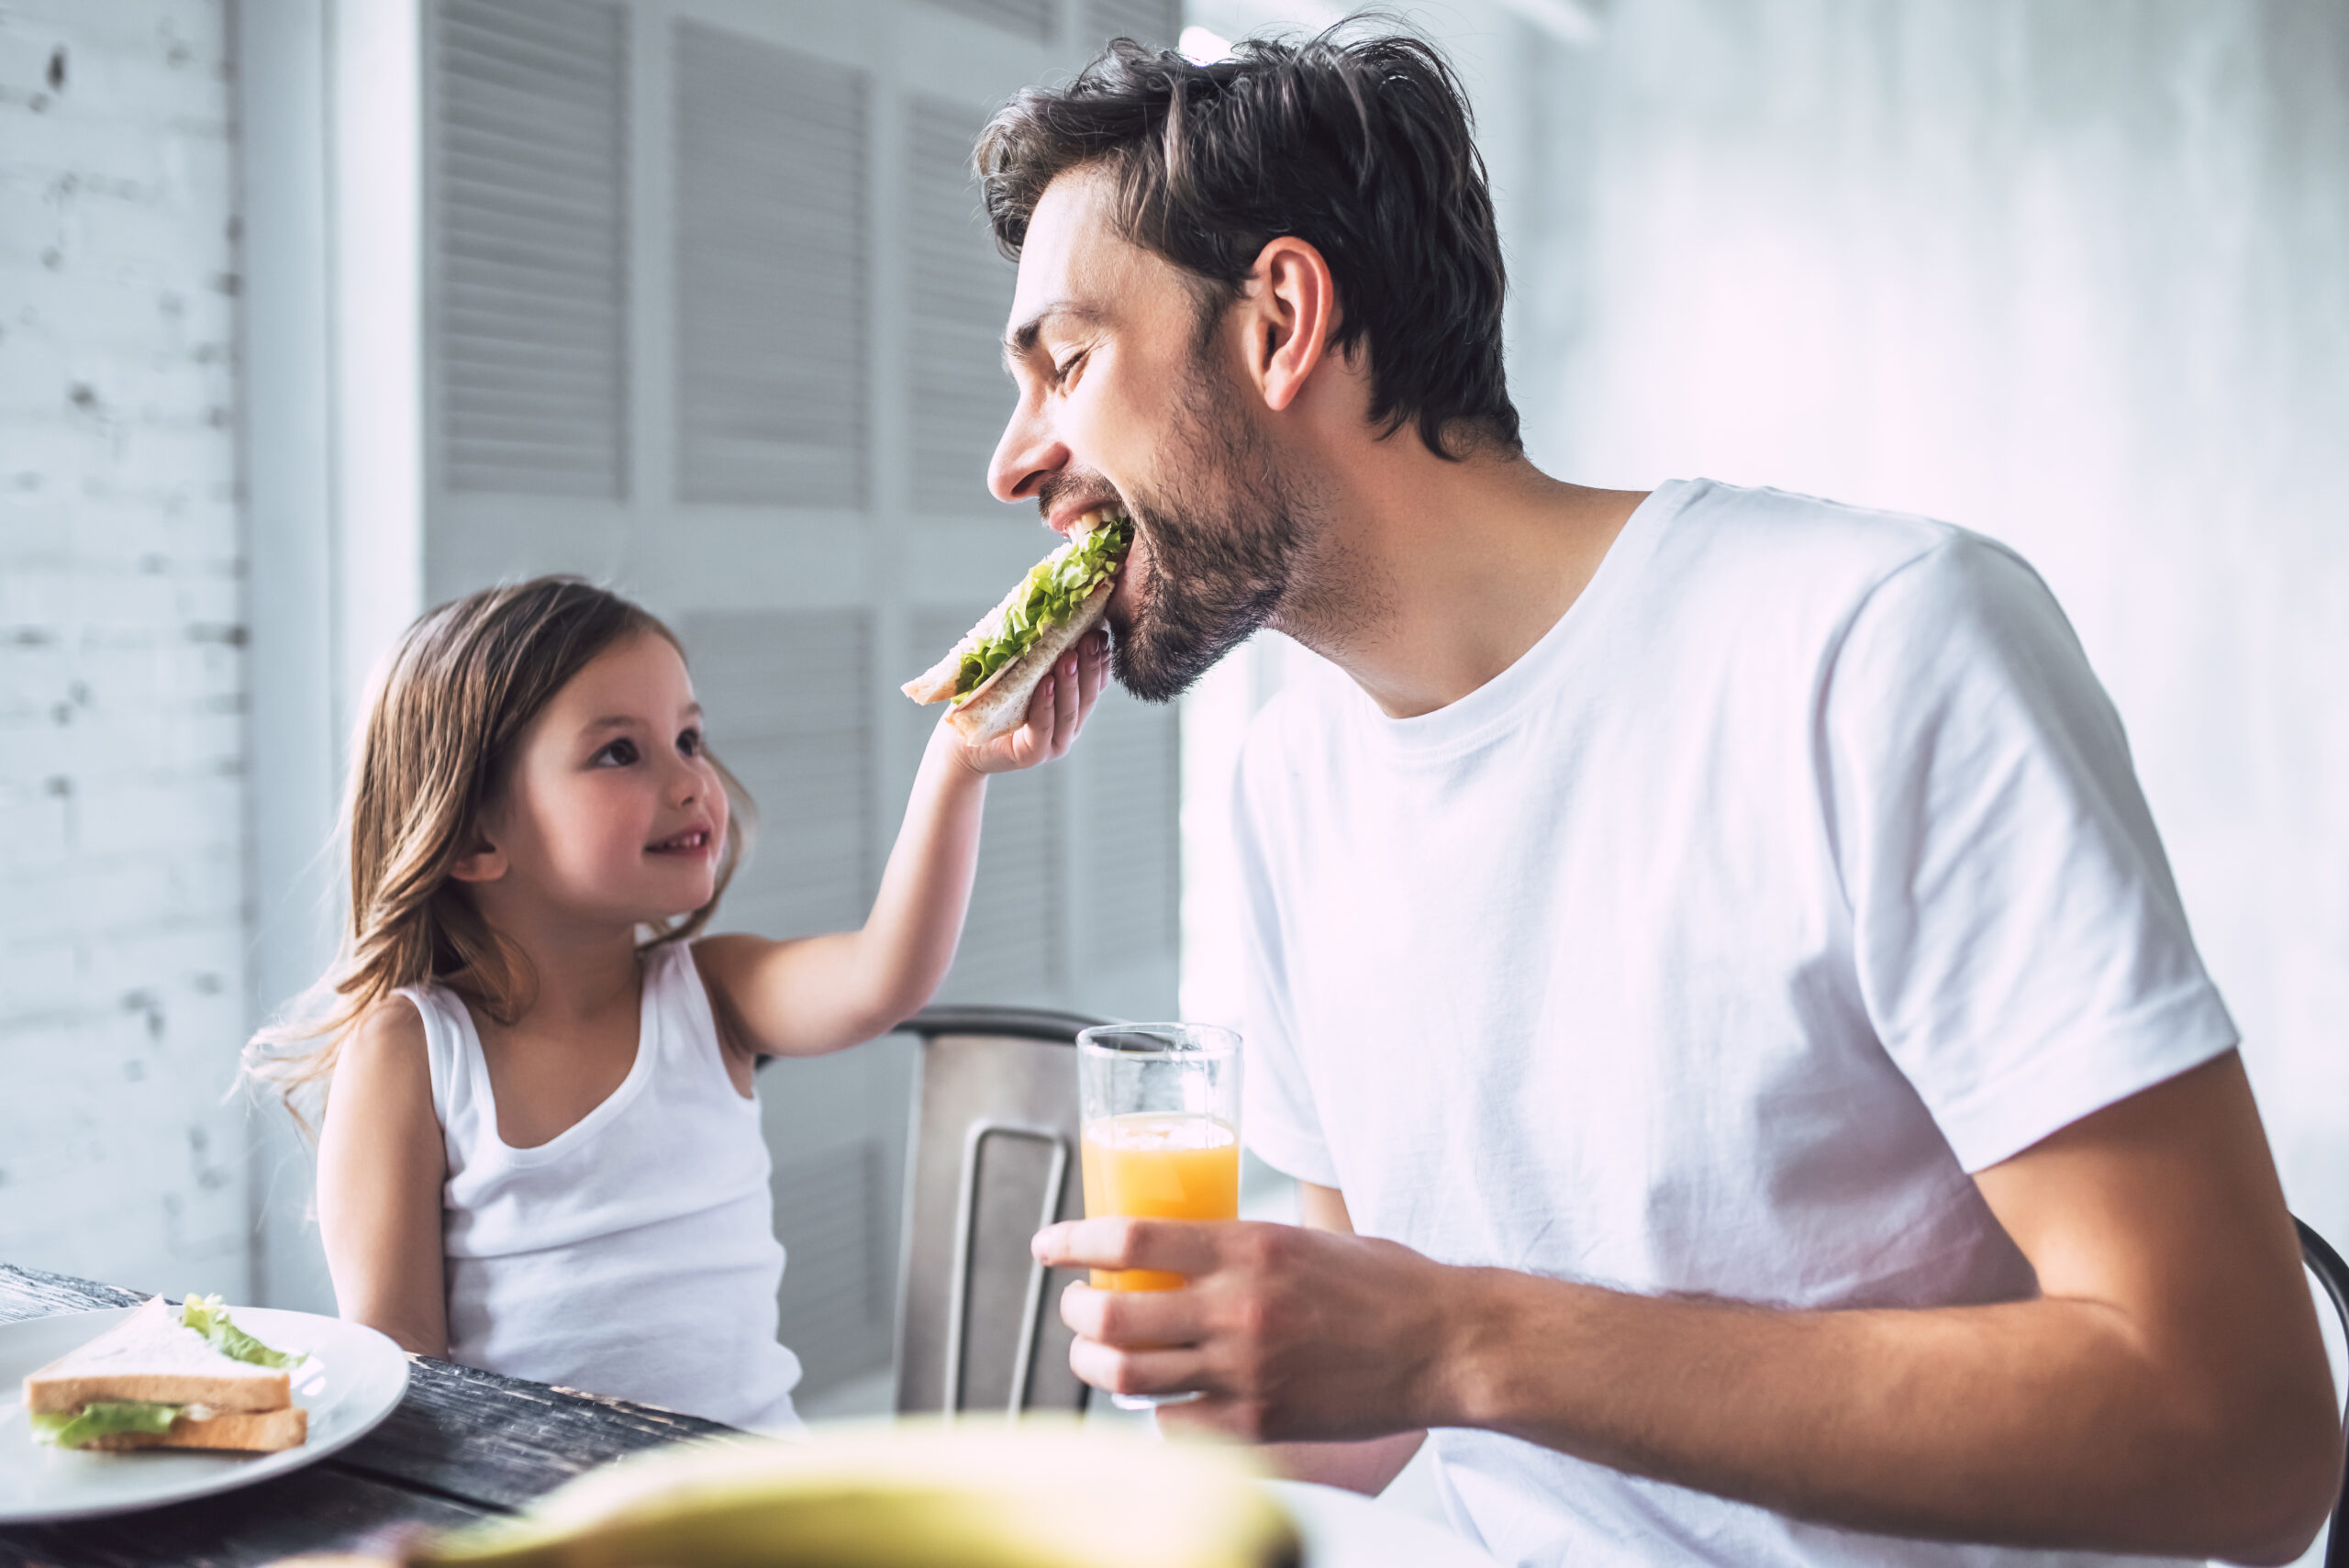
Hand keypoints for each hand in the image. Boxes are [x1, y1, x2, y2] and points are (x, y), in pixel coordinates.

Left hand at [952, 630, 1108, 775]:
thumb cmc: (989, 703)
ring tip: (1069, 657)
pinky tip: (1046, 685)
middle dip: (1091, 665)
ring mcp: (1052, 742)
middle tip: (1092, 638)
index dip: (1101, 660)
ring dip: (1071, 683)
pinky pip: (1043, 729)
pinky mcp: (1032, 754)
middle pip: (1088, 695)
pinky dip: (1046, 706)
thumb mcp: (1018, 674)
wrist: (961, 742)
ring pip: (1070, 711)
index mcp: (1069, 706)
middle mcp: (1067, 725)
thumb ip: (1037, 656)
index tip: (1101, 632)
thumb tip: (1049, 612)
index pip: (1094, 683)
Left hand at [1031, 1216, 1468, 1442]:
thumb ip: (1243, 1244)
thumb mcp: (1307, 1236)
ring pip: (1127, 1375)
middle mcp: (1238, 1306)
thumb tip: (1185, 1243)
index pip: (1130, 1237)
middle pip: (1112, 1313)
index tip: (1047, 1245)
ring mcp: (1246, 1370)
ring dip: (1095, 1362)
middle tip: (1075, 1305)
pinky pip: (1173, 1423)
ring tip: (1095, 1352)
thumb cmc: (1386, 1283)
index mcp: (1248, 1246)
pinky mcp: (1260, 1423)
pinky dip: (1155, 1410)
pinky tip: (1161, 1396)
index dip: (1072, 1241)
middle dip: (1075, 1311)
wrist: (1448, 1345)